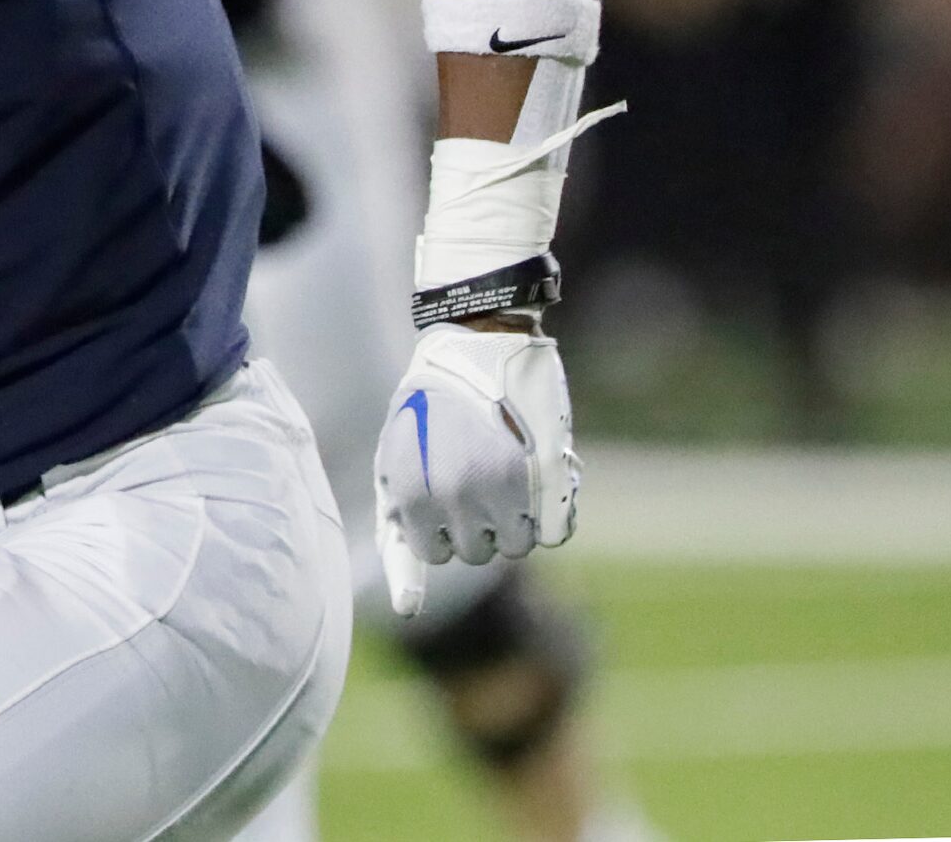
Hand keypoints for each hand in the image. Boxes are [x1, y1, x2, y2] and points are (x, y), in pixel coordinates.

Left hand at [373, 320, 578, 614]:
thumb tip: (407, 611)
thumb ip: (398, 531)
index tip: (440, 522)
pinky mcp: (541, 475)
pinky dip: (552, 515)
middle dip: (478, 524)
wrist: (473, 341)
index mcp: (409, 497)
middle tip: (478, 476)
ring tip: (504, 471)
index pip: (433, 555)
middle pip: (475, 554)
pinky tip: (537, 478)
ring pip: (515, 547)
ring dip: (514, 519)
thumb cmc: (429, 405)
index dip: (443, 532)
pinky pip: (554, 533)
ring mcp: (498, 489)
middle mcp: (451, 500)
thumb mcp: (396, 462)